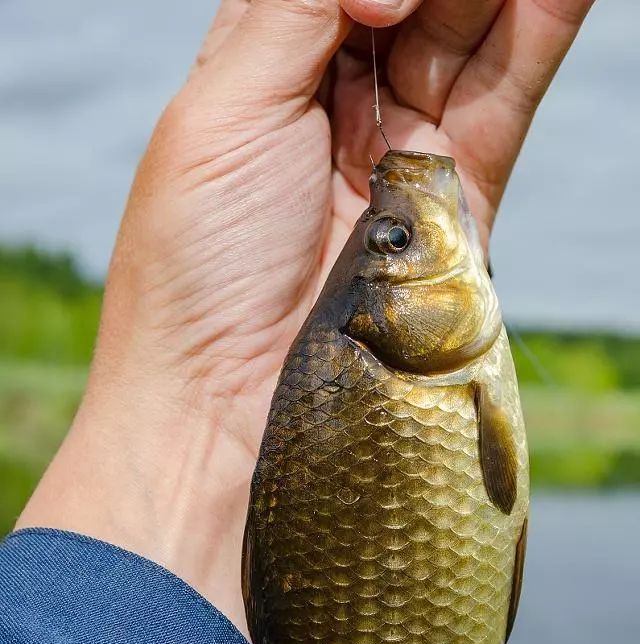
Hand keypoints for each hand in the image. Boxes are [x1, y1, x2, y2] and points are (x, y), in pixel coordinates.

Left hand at [19, 0, 592, 633]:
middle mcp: (337, 113)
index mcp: (264, 76)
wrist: (229, 416)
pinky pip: (508, 97)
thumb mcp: (221, 109)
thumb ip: (301, 5)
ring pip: (468, 34)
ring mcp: (403, 162)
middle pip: (412, 2)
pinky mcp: (458, 209)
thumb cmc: (197, 272)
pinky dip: (540, 28)